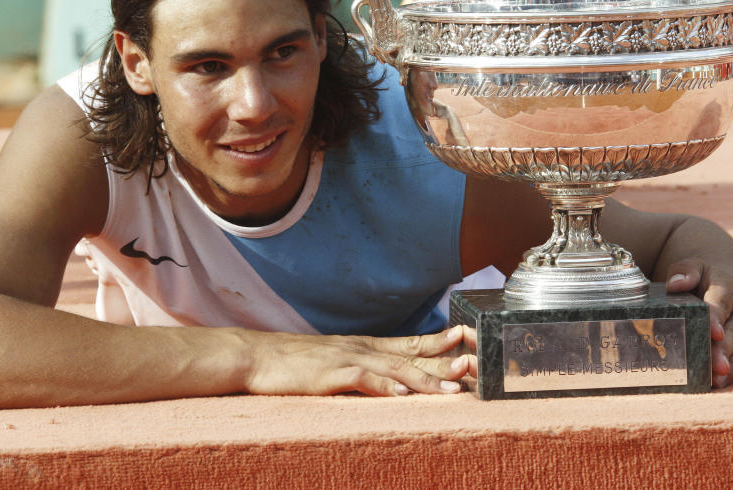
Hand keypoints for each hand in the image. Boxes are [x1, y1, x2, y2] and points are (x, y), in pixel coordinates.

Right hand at [242, 325, 476, 396]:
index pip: (409, 342)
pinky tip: (400, 396)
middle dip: (444, 359)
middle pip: (410, 354)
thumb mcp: (337, 360)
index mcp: (365, 346)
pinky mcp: (330, 375)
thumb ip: (364, 367)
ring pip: (394, 368)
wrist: (258, 356)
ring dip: (425, 377)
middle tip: (475, 362)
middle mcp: (362, 349)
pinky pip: (361, 380)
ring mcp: (347, 359)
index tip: (467, 336)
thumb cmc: (296, 363)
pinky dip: (382, 387)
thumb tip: (391, 380)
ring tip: (452, 386)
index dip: (439, 339)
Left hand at [665, 258, 732, 387]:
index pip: (723, 301)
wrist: (727, 297)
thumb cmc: (704, 287)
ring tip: (717, 380)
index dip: (716, 318)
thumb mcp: (694, 271)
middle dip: (722, 350)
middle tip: (711, 366)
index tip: (713, 333)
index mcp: (731, 288)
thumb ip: (684, 271)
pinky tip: (729, 382)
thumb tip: (676, 284)